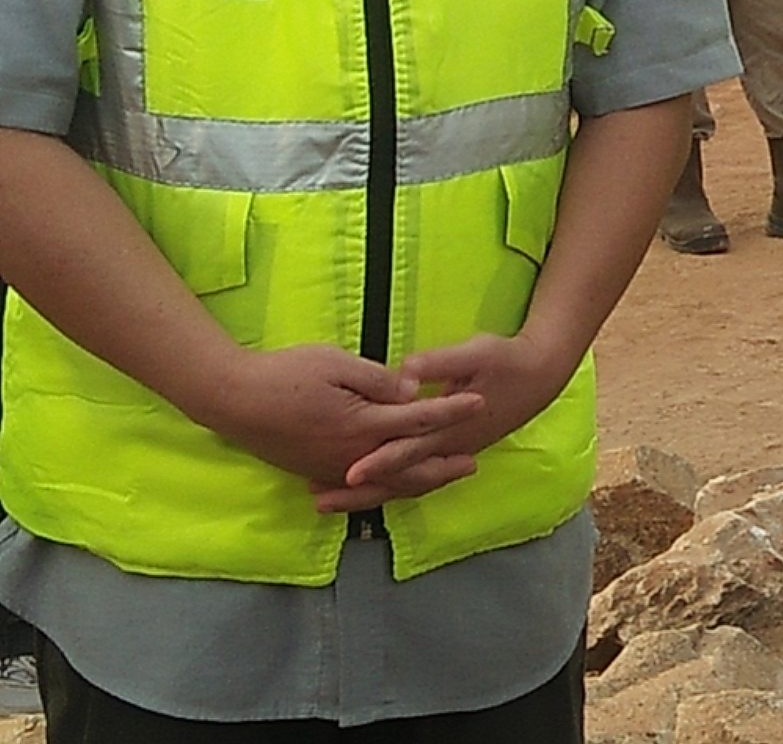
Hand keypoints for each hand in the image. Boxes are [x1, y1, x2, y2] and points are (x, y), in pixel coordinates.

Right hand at [197, 342, 485, 493]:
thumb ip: (379, 381)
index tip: (480, 402)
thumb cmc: (284, 374)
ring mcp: (333, 469)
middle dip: (443, 465)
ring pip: (386, 484)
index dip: (452, 410)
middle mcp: (352, 456)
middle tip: (473, 463)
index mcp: (363, 425)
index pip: (419, 419)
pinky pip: (361, 488)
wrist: (232, 400)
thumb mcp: (336, 363)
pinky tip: (395, 485)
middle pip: (409, 466)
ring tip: (442, 477)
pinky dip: (386, 489)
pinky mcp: (316, 472)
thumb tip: (413, 392)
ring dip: (418, 482)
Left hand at [314, 332, 574, 513]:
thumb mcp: (476, 353)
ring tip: (329, 499)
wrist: (541, 376)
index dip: (378, 461)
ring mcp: (449, 452)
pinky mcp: (449, 449)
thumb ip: (440, 362)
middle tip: (320, 501)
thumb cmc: (507, 361)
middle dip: (360, 492)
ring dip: (368, 493)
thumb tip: (407, 371)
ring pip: (403, 483)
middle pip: (399, 478)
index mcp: (451, 427)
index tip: (348, 474)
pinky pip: (412, 476)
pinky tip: (363, 485)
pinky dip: (386, 484)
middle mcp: (447, 447)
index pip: (408, 449)